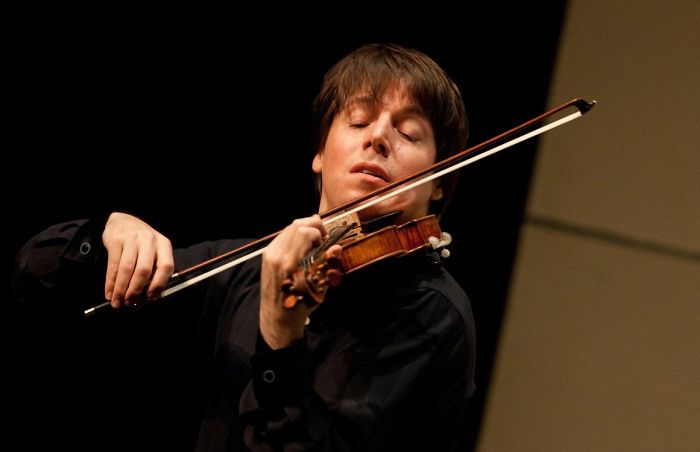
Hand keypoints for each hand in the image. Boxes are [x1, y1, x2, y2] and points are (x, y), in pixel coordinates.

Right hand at [102, 212, 173, 308]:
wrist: (122, 221)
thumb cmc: (141, 242)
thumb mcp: (154, 251)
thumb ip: (154, 270)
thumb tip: (147, 297)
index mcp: (163, 245)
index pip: (166, 266)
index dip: (159, 284)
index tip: (150, 297)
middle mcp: (149, 241)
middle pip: (144, 270)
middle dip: (136, 290)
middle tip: (130, 303)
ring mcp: (132, 239)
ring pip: (126, 269)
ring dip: (121, 289)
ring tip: (118, 301)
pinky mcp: (116, 241)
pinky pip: (112, 266)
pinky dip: (110, 282)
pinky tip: (109, 292)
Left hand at [259, 214, 340, 348]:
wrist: (278, 317)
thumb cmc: (301, 305)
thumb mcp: (320, 287)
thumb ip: (329, 264)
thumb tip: (337, 246)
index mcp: (290, 265)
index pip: (304, 232)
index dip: (319, 232)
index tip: (325, 242)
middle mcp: (277, 256)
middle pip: (295, 225)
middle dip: (312, 226)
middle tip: (321, 237)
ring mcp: (269, 255)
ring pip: (288, 228)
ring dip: (303, 229)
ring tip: (312, 240)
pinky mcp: (266, 256)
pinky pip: (282, 236)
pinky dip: (294, 235)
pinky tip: (301, 245)